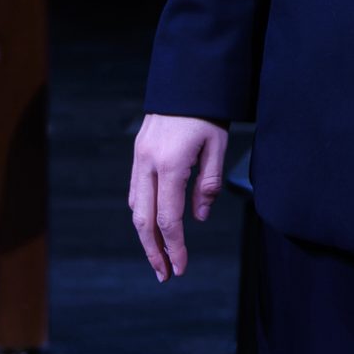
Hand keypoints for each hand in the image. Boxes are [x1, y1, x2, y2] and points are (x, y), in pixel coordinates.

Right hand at [130, 112, 230, 282]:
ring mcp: (139, 157)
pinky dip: (142, 214)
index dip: (175, 247)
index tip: (181, 268)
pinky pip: (135, 191)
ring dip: (146, 236)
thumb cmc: (207, 112)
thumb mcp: (217, 146)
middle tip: (164, 275)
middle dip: (153, 251)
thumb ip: (209, 184)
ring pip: (135, 207)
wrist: (186, 78)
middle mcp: (148, 163)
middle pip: (144, 220)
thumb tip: (199, 218)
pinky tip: (153, 226)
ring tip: (159, 256)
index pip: (169, 218)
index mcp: (170, 165)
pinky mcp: (138, 152)